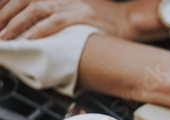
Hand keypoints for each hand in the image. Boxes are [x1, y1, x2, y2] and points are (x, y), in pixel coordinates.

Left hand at [0, 0, 164, 40]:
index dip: (7, 5)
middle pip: (25, 0)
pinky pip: (57, 21)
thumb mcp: (76, 9)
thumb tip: (34, 26)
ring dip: (17, 23)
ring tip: (5, 36)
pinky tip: (30, 38)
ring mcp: (73, 3)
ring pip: (36, 9)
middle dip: (5, 15)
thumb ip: (56, 13)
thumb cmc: (103, 20)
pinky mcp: (83, 14)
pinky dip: (41, 29)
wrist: (128, 20)